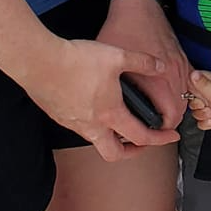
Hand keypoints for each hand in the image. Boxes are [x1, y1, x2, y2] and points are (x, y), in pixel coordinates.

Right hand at [22, 37, 175, 162]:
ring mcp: (73, 123)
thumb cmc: (77, 61)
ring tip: (121, 122)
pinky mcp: (60, 116)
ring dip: (111, 137)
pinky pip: (81, 128)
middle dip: (132, 152)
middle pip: (114, 154)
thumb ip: (143, 62)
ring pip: (96, 141)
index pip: (140, 137)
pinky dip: (93, 125)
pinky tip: (96, 106)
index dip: (160, 139)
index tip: (170, 136)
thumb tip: (160, 66)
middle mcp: (91, 125)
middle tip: (142, 142)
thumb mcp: (117, 56)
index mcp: (109, 114)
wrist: (40, 62)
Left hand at [97, 0, 191, 129]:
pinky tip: (167, 93)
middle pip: (181, 110)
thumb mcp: (111, 61)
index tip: (148, 135)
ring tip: (159, 114)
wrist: (137, 3)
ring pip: (187, 96)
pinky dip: (182, 91)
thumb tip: (111, 107)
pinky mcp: (181, 55)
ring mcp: (179, 63)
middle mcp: (173, 73)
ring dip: (176, 107)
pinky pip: (188, 81)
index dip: (159, 131)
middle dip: (169, 123)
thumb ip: (114, 87)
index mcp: (157, 78)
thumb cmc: (121, 29)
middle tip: (153, 129)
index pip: (168, 116)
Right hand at [186, 69, 210, 135]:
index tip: (196, 93)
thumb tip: (192, 73)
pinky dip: (207, 123)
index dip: (192, 86)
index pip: (196, 79)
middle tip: (208, 103)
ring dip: (203, 114)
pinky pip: (201, 121)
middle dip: (198, 104)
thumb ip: (202, 84)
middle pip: (193, 97)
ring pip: (196, 111)